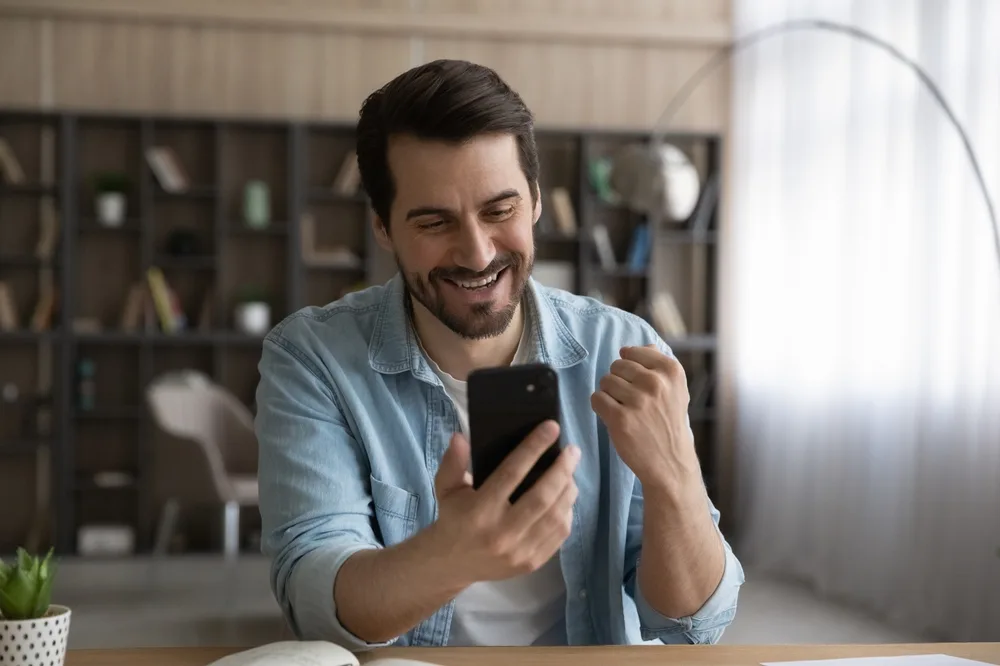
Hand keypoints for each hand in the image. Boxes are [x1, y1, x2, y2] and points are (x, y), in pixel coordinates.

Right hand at [425, 420, 579, 587]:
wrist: (452, 564)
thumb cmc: (453, 518)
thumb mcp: (446, 487)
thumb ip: (452, 461)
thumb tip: (461, 436)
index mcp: (479, 511)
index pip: (511, 473)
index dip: (533, 448)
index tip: (551, 428)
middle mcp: (501, 533)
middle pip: (541, 496)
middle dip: (562, 469)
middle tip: (572, 450)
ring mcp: (518, 551)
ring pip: (555, 516)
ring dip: (568, 489)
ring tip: (571, 471)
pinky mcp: (531, 563)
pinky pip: (558, 535)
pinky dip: (567, 512)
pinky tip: (566, 497)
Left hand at [590, 345, 700, 490]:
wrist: (670, 462)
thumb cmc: (668, 423)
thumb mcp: (676, 390)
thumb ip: (659, 365)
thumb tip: (642, 346)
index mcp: (671, 371)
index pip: (632, 352)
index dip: (629, 367)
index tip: (636, 382)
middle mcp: (655, 383)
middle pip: (616, 366)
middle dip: (618, 381)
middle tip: (630, 400)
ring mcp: (638, 401)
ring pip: (605, 381)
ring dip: (609, 395)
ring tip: (624, 409)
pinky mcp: (620, 418)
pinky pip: (596, 398)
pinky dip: (601, 407)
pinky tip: (614, 417)